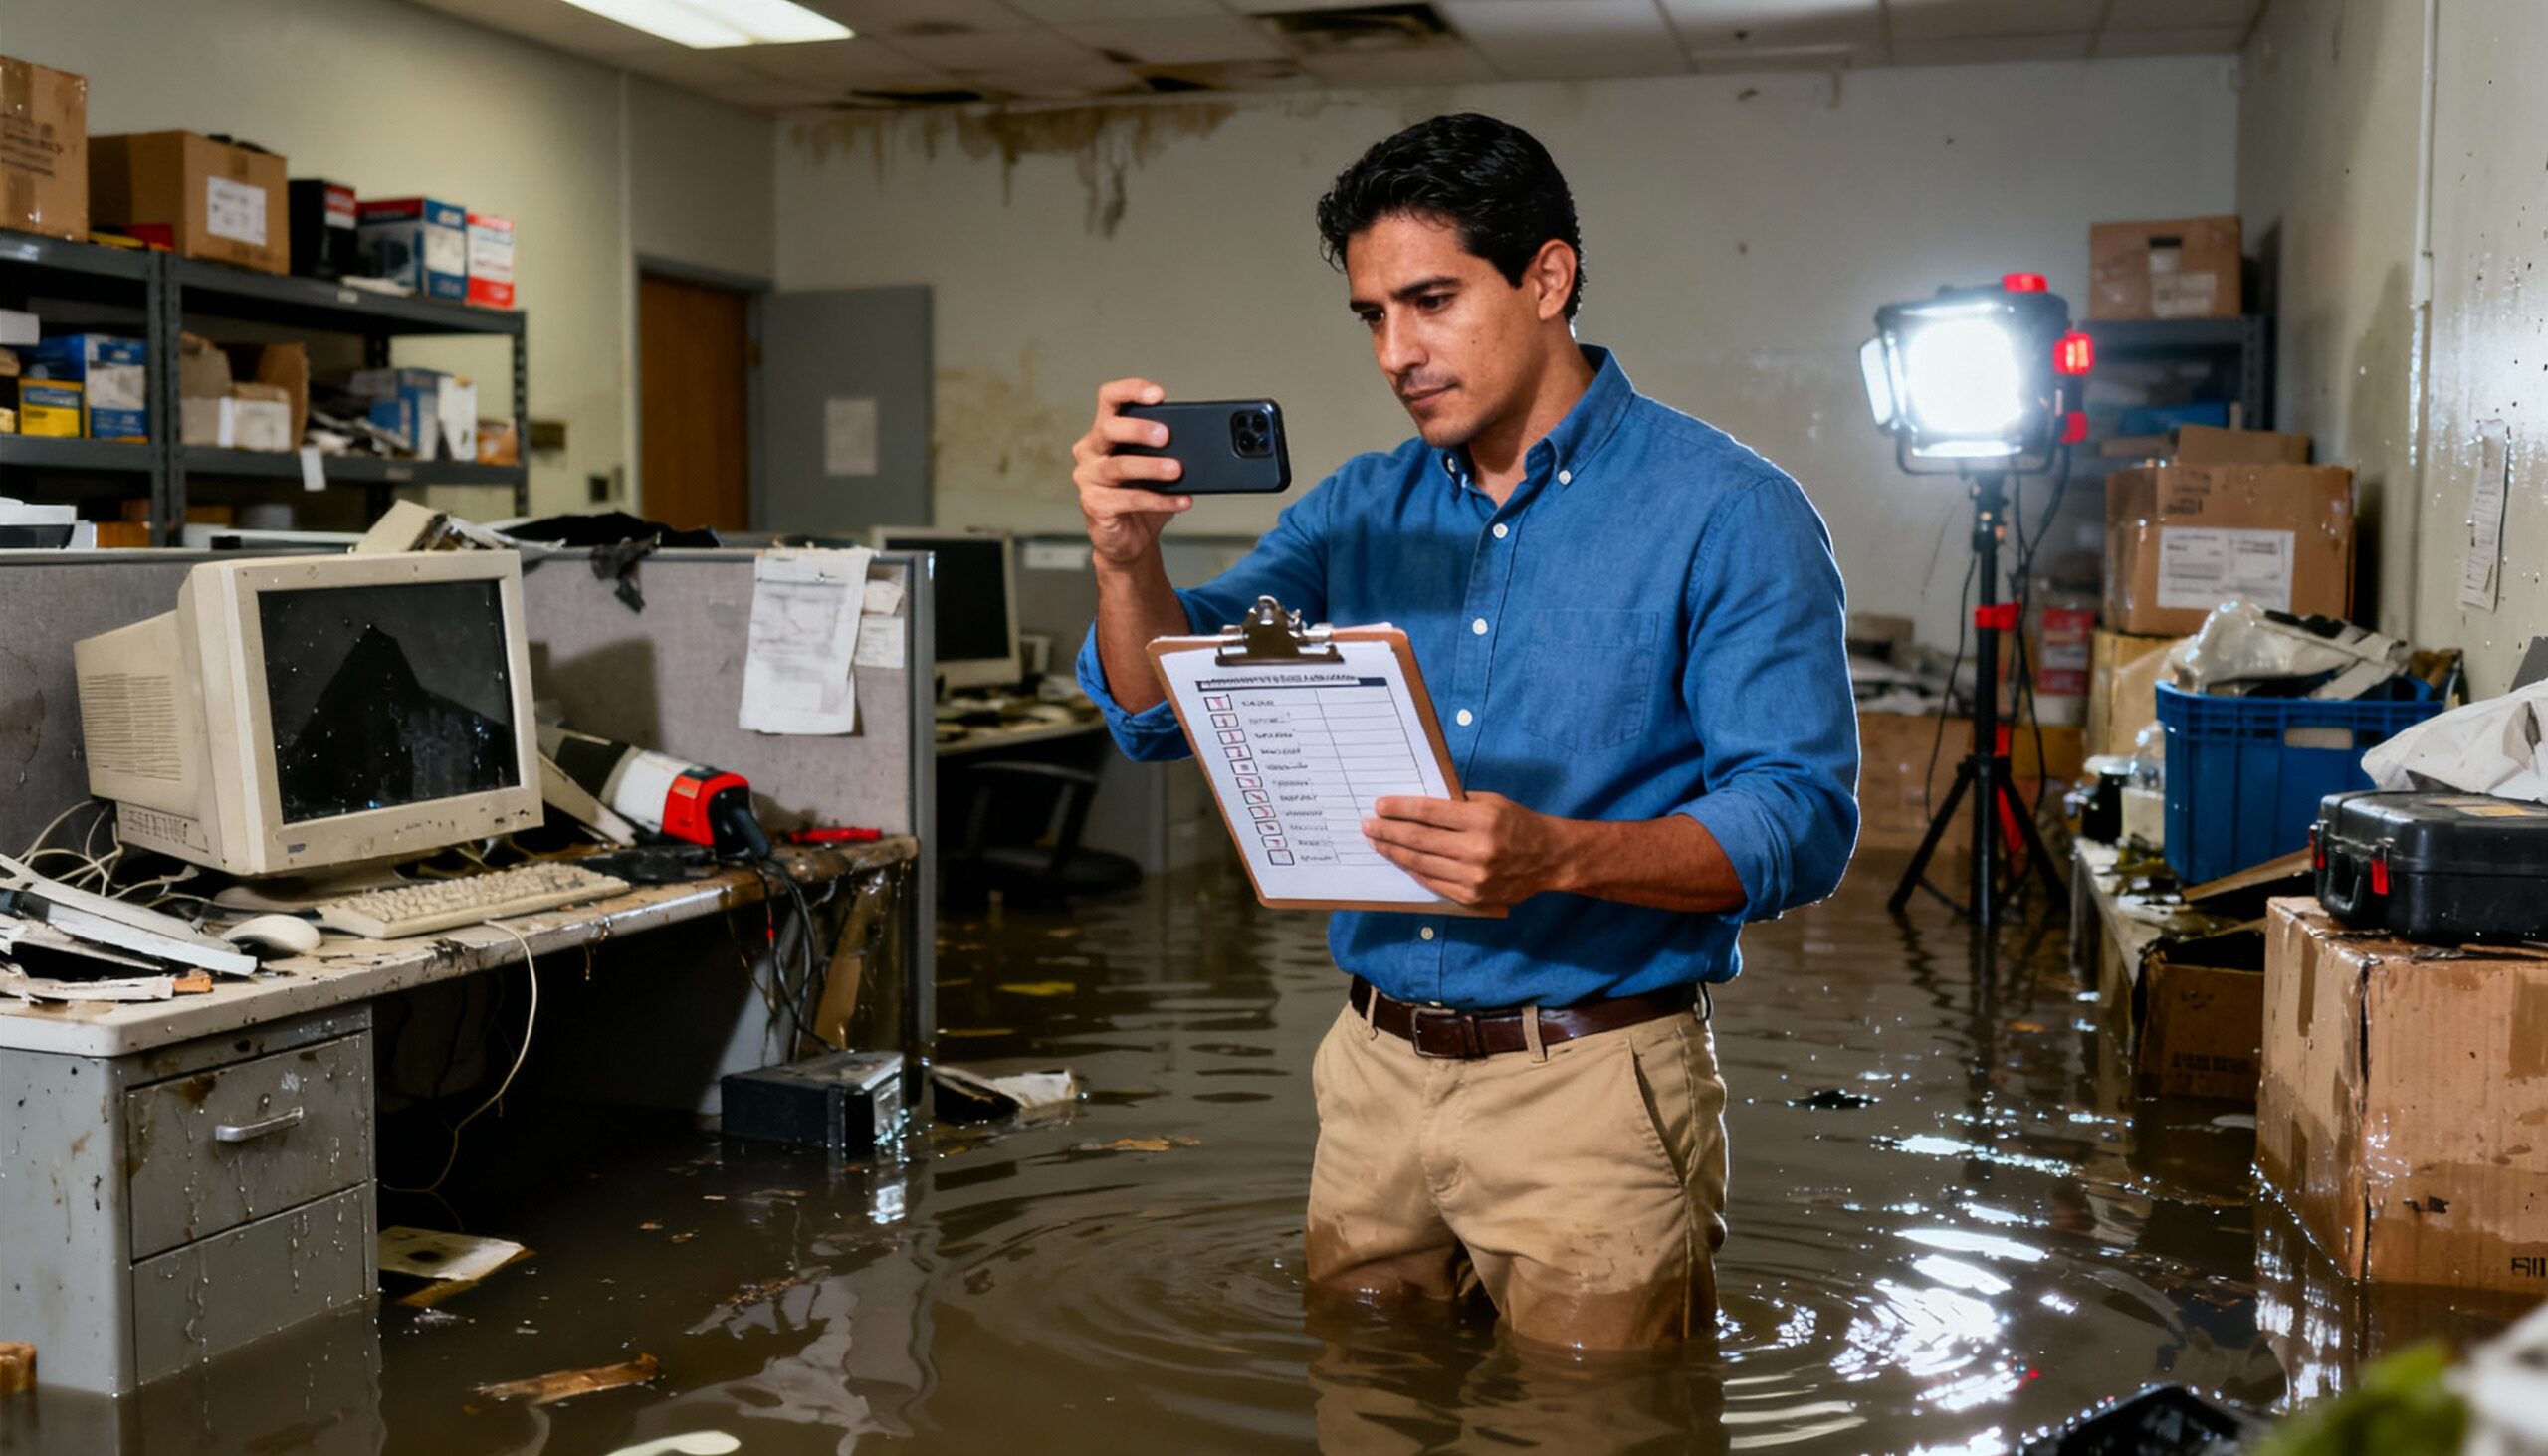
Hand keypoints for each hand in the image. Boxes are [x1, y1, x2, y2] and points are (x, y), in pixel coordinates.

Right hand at [1073, 377, 1190, 569]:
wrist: (1130, 539)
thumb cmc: (1140, 497)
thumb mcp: (1155, 466)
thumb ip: (1167, 450)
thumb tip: (1199, 442)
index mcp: (1104, 433)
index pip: (1109, 398)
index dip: (1131, 390)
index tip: (1157, 394)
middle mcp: (1091, 450)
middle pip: (1109, 428)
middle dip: (1139, 429)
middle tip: (1165, 435)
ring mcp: (1089, 478)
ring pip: (1119, 466)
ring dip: (1151, 467)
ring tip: (1177, 469)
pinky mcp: (1094, 504)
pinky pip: (1128, 499)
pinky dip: (1159, 500)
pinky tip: (1181, 501)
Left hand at [1361, 792, 1573, 908]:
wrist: (1549, 858)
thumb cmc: (1517, 824)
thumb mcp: (1491, 802)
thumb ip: (1456, 804)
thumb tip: (1414, 806)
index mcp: (1482, 819)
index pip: (1429, 813)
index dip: (1400, 809)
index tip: (1379, 806)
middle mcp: (1477, 849)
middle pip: (1419, 840)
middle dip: (1388, 832)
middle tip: (1368, 825)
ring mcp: (1474, 876)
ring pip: (1421, 863)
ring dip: (1394, 852)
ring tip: (1377, 842)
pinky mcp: (1472, 896)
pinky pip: (1432, 882)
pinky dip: (1413, 870)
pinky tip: (1399, 860)